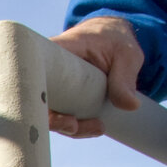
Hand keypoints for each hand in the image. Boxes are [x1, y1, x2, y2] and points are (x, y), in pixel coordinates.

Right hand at [47, 16, 144, 137]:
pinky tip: (95, 127)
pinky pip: (60, 116)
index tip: (56, 113)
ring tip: (98, 127)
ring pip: (49, 112)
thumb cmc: (115, 41)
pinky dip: (75, 127)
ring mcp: (52, 86)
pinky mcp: (59, 98)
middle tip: (74, 126)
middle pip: (38, 99)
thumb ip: (125, 79)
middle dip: (54, 120)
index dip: (38, 96)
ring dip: (68, 127)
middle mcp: (48, 70)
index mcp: (58, 51)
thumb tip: (130, 106)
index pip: (36, 73)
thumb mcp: (126, 56)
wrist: (111, 39)